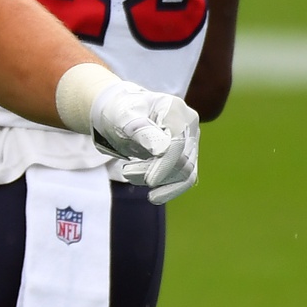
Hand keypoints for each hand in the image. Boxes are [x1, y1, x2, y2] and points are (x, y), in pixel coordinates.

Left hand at [88, 82, 199, 203]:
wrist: (117, 116)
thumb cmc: (118, 112)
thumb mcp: (123, 116)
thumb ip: (140, 129)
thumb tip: (162, 150)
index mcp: (175, 110)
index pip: (177, 142)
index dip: (165, 164)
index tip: (149, 181)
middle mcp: (188, 125)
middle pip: (183, 159)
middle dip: (156, 172)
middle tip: (126, 172)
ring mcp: (189, 141)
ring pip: (185, 172)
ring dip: (160, 181)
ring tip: (129, 174)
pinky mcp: (185, 156)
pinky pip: (184, 178)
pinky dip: (170, 189)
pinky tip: (154, 196)